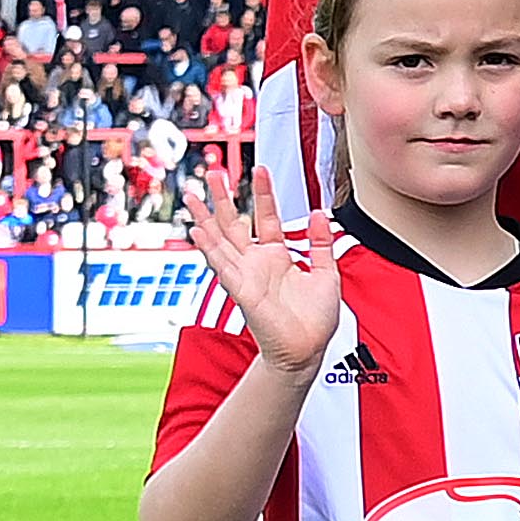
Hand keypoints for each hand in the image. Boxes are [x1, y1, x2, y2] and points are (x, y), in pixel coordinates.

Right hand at [189, 155, 340, 372]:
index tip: (260, 170)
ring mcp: (246, 275)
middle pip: (234, 223)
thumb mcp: (327, 273)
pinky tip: (197, 231)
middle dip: (224, 198)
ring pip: (221, 240)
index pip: (266, 217)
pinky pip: (223, 266)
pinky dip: (210, 248)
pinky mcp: (242, 291)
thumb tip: (320, 213)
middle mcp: (257, 263)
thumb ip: (322, 243)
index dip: (263, 194)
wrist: (308, 350)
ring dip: (205, 218)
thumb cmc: (315, 319)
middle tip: (214, 172)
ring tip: (192, 195)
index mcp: (277, 256)